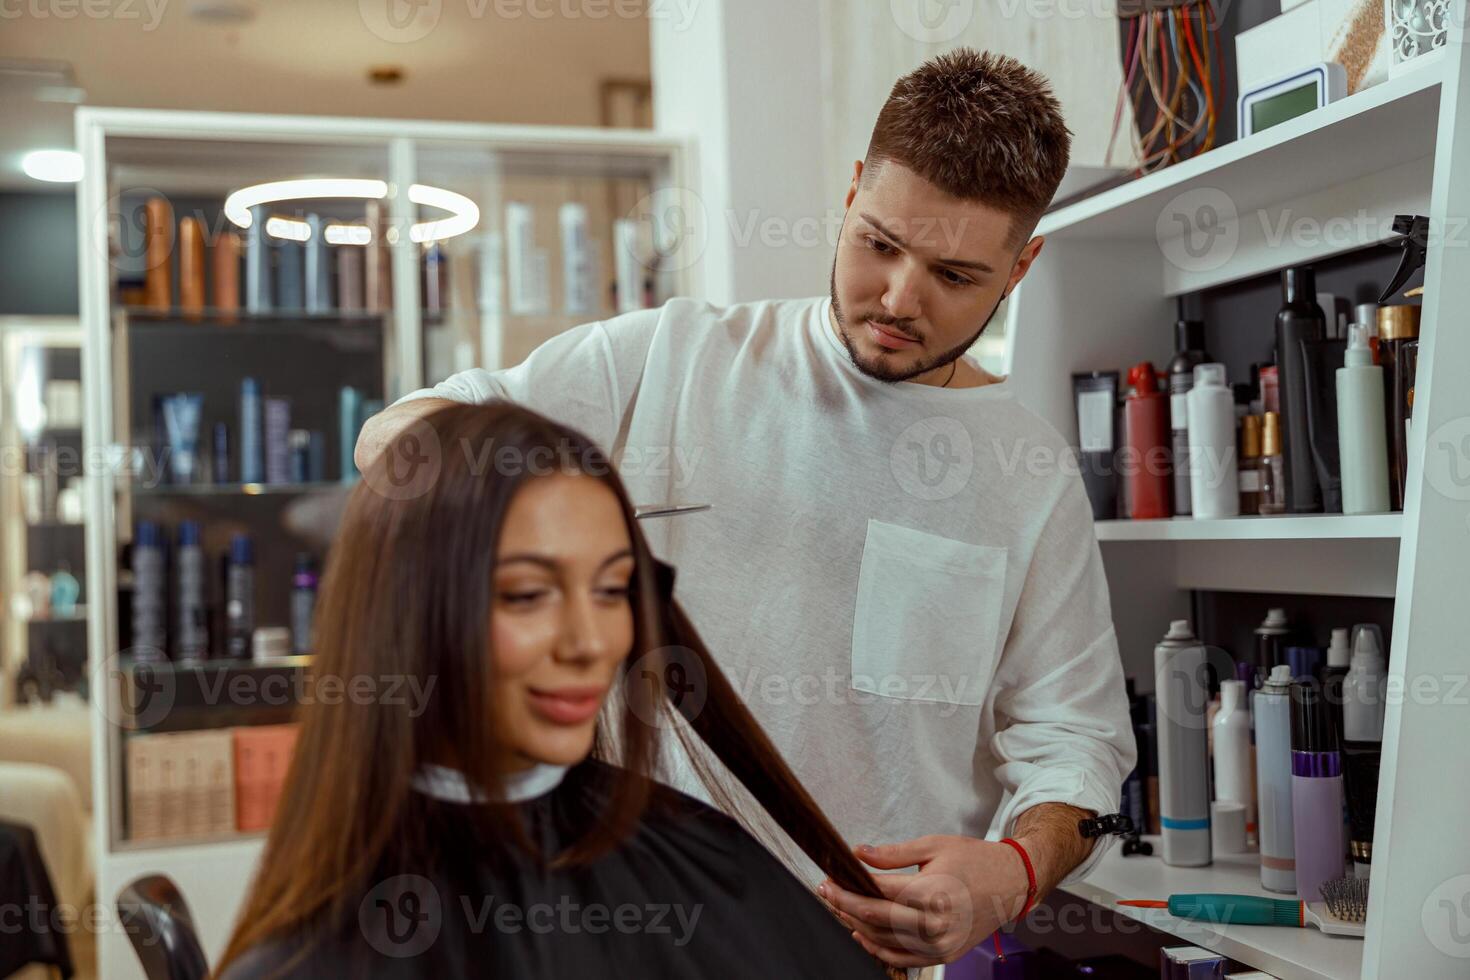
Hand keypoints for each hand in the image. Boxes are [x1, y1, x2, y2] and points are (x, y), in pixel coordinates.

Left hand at [818, 835, 1029, 968]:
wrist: (1011, 884)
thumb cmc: (975, 861)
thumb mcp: (934, 846)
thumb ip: (893, 854)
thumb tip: (858, 853)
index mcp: (933, 893)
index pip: (877, 893)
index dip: (848, 887)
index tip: (830, 879)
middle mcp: (936, 924)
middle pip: (875, 919)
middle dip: (845, 905)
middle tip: (827, 892)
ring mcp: (940, 945)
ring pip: (884, 941)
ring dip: (857, 926)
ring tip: (840, 909)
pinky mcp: (943, 955)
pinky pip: (901, 959)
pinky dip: (877, 949)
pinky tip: (862, 934)